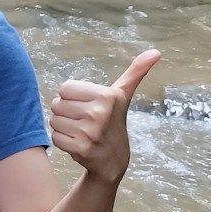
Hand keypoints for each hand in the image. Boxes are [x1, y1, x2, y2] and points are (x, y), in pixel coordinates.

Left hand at [49, 49, 160, 184]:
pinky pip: (55, 137)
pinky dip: (62, 140)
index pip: (65, 88)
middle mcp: (99, 113)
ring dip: (63, 126)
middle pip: (56, 104)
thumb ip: (135, 72)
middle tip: (83, 120)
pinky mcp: (79, 149)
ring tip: (80, 130)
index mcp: (107, 96)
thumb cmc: (113, 120)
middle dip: (67, 111)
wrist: (113, 159)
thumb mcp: (123, 95)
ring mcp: (89, 132)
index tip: (88, 105)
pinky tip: (77, 142)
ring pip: (54, 120)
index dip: (73, 97)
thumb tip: (156, 52)